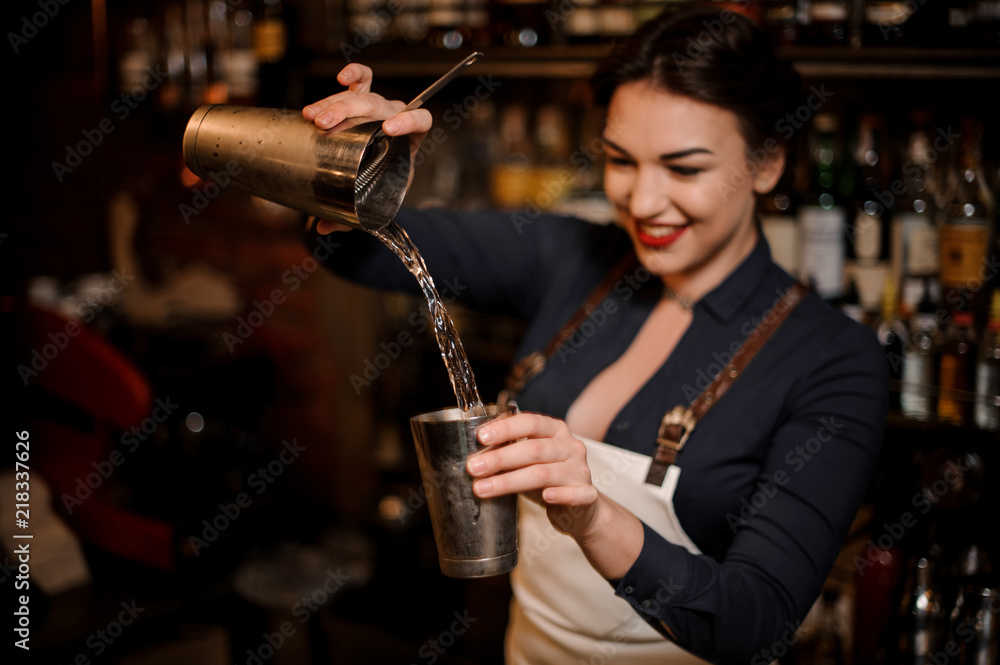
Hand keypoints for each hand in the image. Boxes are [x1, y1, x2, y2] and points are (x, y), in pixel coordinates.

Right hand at [303, 63, 432, 234]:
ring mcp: (379, 107)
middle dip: (349, 113)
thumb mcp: (374, 201)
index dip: (408, 121)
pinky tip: (342, 78)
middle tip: (324, 125)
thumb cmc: (380, 185)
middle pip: (378, 106)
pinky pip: (362, 80)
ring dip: (335, 104)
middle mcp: (395, 119)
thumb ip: (352, 216)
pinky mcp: (363, 99)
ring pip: (361, 96)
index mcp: (411, 140)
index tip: (388, 130)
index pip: (421, 121)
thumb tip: (322, 227)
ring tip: (313, 117)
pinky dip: (354, 75)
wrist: (376, 173)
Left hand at [469, 412, 600, 536]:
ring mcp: (580, 470)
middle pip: (533, 449)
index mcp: (556, 430)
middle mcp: (570, 446)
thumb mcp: (529, 459)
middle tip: (474, 467)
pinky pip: (575, 494)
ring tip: (483, 489)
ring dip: (510, 481)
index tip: (480, 437)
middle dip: (499, 458)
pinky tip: (545, 497)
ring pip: (544, 473)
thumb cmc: (548, 478)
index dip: (505, 428)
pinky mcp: (587, 495)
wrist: (580, 508)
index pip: (531, 422)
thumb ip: (511, 448)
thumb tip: (475, 444)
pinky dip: (560, 495)